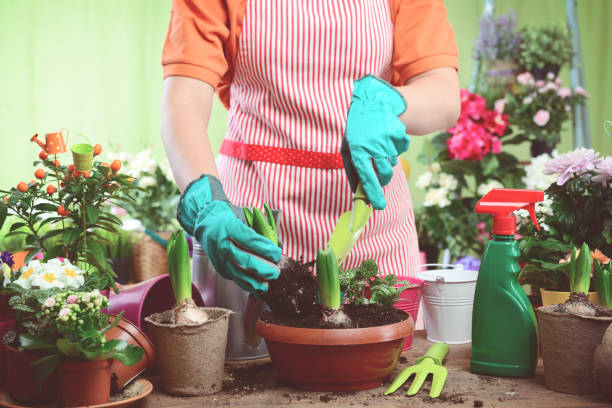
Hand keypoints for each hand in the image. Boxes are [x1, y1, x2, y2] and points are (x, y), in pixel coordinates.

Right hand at [177, 175, 280, 292]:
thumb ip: (260, 230)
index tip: (278, 254)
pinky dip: (246, 283)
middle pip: (245, 259)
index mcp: (228, 227)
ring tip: (267, 284)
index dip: (266, 249)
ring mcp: (218, 257)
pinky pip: (233, 277)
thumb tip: (278, 244)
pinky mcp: (218, 266)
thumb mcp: (242, 216)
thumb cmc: (228, 217)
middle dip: (263, 269)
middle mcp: (221, 243)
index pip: (251, 240)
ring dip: (255, 280)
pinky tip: (256, 286)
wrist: (204, 221)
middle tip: (276, 271)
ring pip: (238, 272)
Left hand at [342, 75, 408, 209]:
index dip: (372, 192)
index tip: (378, 207)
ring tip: (379, 149)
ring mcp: (388, 140)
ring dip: (387, 162)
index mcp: (357, 149)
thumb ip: (352, 170)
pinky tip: (387, 138)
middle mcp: (373, 145)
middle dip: (383, 178)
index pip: (366, 176)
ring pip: (393, 163)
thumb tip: (356, 193)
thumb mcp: (348, 147)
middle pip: (384, 174)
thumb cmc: (357, 129)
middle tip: (380, 176)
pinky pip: (400, 151)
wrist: (375, 101)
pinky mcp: (400, 135)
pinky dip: (395, 149)